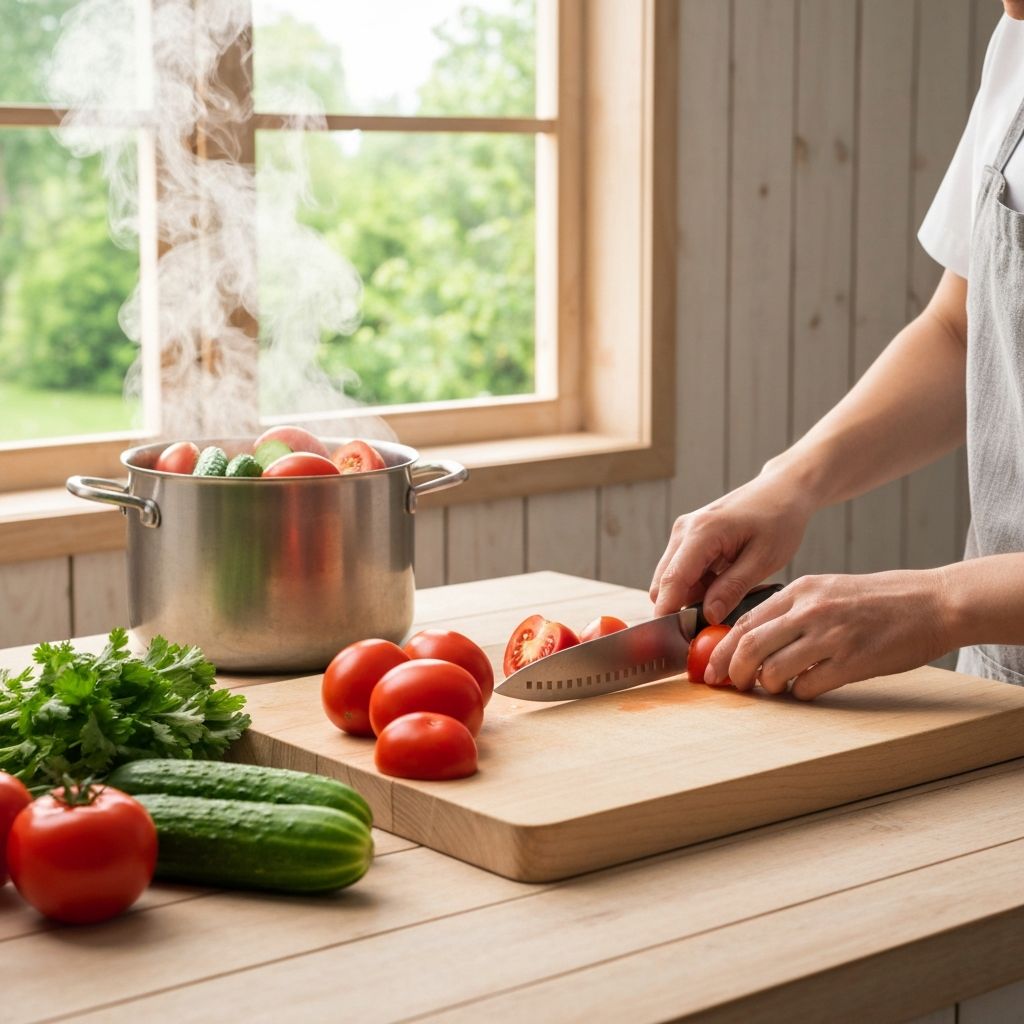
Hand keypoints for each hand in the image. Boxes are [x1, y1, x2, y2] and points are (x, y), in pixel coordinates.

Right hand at [650, 470, 814, 618]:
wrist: (782, 490)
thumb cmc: (779, 520)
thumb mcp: (763, 559)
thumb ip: (732, 588)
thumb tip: (708, 616)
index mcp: (701, 532)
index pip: (672, 580)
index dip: (668, 613)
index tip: (674, 641)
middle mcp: (684, 531)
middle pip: (664, 583)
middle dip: (681, 608)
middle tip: (713, 625)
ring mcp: (683, 533)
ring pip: (671, 579)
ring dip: (691, 596)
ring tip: (727, 598)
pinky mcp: (688, 538)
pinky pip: (682, 571)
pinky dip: (697, 585)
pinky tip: (723, 583)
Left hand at [705, 569, 952, 698]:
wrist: (932, 602)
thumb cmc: (878, 600)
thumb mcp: (827, 590)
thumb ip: (791, 610)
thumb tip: (752, 637)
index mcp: (800, 591)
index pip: (744, 622)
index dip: (722, 650)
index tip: (711, 668)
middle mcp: (810, 610)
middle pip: (749, 646)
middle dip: (732, 672)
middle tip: (732, 686)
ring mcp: (831, 636)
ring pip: (773, 670)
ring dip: (766, 686)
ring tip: (774, 687)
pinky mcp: (853, 661)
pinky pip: (808, 687)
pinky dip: (800, 694)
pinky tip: (806, 690)